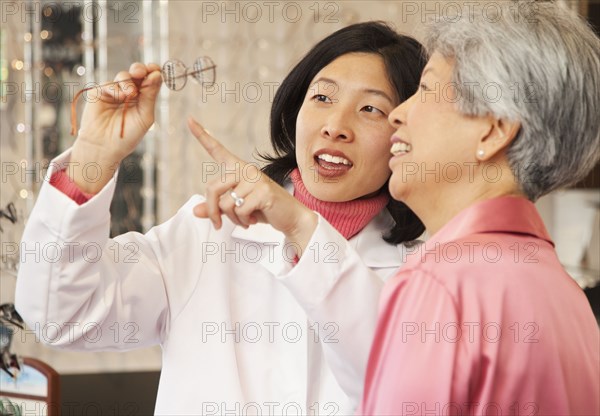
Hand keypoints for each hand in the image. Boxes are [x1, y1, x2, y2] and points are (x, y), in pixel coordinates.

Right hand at [70, 63, 161, 192]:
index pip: (150, 80)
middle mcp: (130, 93)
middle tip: (142, 71)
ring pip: (124, 76)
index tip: (156, 69)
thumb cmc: (128, 136)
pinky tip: (120, 97)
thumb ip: (150, 95)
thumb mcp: (145, 116)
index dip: (153, 72)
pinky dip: (116, 88)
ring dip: (128, 81)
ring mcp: (115, 92)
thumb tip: (158, 74)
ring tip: (130, 93)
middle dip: (140, 69)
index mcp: (144, 98)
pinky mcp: (100, 93)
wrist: (105, 147)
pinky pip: (110, 84)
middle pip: (137, 73)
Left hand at [188, 117, 317, 254]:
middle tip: (218, 224)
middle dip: (213, 211)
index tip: (189, 120)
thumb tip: (195, 211)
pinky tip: (253, 219)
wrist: (290, 217)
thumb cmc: (263, 209)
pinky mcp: (263, 191)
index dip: (202, 135)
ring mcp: (255, 179)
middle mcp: (246, 169)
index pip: (217, 150)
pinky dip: (244, 220)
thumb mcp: (236, 208)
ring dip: (233, 218)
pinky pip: (241, 210)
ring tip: (245, 219)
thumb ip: (217, 208)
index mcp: (238, 168)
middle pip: (213, 188)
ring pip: (226, 203)